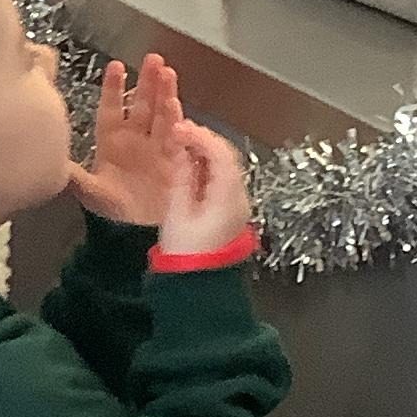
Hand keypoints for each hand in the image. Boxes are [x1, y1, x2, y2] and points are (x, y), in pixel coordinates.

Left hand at [69, 57, 184, 225]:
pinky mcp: (174, 160)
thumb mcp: (90, 191)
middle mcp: (135, 139)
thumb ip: (74, 174)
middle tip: (153, 60)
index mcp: (111, 140)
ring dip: (165, 94)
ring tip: (168, 73)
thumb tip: (54, 160)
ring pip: (161, 114)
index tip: (115, 66)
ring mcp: (156, 147)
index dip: (113, 87)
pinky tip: (177, 106)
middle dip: (147, 82)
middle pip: (141, 103)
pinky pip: (178, 136)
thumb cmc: (113, 211)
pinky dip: (178, 121)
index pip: (112, 108)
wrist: (138, 233)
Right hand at [161, 120, 252, 255]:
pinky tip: (190, 165)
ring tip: (181, 145)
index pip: (221, 154)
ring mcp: (238, 205)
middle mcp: (239, 198)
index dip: (200, 136)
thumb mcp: (177, 213)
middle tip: (179, 132)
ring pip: (226, 166)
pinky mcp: (231, 211)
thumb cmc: (186, 255)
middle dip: (203, 140)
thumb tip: (180, 150)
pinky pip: (224, 179)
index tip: (179, 128)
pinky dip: (208, 167)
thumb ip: (181, 177)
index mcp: (228, 198)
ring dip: (205, 152)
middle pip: (227, 157)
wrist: (199, 288)